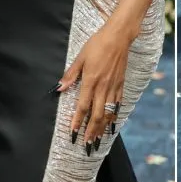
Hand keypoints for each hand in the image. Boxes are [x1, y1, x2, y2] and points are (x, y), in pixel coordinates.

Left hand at [57, 23, 133, 154]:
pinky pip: (118, 104)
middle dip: (91, 131)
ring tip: (97, 139)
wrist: (119, 37)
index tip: (73, 133)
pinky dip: (114, 116)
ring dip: (102, 127)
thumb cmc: (98, 44)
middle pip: (97, 114)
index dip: (77, 121)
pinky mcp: (121, 84)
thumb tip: (59, 88)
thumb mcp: (81, 57)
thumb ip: (71, 74)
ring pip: (108, 112)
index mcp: (91, 81)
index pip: (83, 106)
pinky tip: (112, 123)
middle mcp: (103, 87)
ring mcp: (113, 87)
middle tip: (86, 144)